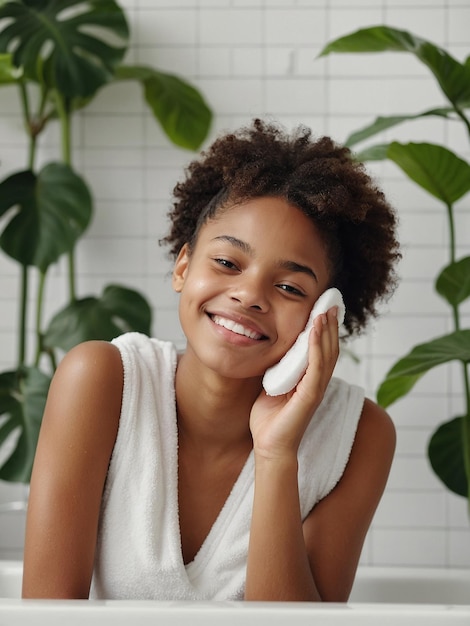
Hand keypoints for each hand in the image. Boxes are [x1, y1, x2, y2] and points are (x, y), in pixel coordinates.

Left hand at [250, 307, 339, 459]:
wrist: (269, 445)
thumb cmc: (269, 418)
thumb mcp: (271, 384)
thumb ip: (277, 367)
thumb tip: (269, 346)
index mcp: (309, 378)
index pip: (322, 348)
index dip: (324, 327)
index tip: (323, 305)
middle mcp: (316, 382)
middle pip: (330, 347)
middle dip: (330, 323)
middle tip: (331, 300)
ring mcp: (316, 389)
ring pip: (327, 354)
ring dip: (326, 331)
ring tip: (326, 309)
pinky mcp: (310, 396)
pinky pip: (316, 367)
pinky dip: (318, 347)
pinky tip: (316, 331)